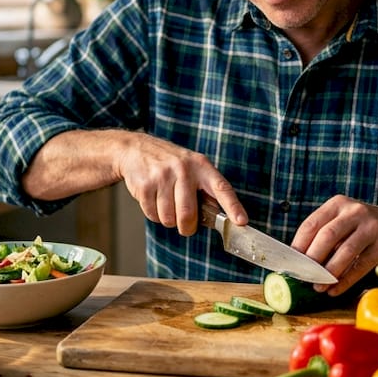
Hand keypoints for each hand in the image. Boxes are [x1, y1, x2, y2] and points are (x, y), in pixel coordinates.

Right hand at [116, 133, 247, 235]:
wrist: (136, 149)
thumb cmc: (170, 164)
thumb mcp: (193, 168)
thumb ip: (206, 190)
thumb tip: (221, 218)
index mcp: (202, 166)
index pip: (221, 188)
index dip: (233, 206)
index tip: (241, 222)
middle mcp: (184, 169)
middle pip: (188, 214)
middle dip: (187, 227)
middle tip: (186, 225)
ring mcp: (163, 176)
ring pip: (168, 219)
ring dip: (168, 220)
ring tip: (166, 203)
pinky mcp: (146, 185)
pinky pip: (153, 215)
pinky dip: (154, 215)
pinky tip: (153, 199)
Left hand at [290, 195, 377, 296]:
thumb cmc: (361, 229)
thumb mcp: (343, 222)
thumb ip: (323, 236)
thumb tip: (297, 263)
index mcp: (338, 204)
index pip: (311, 224)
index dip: (298, 246)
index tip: (291, 264)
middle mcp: (355, 212)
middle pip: (327, 236)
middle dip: (312, 260)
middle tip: (304, 278)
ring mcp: (371, 227)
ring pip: (345, 252)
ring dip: (329, 273)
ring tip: (318, 287)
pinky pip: (361, 266)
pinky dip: (346, 281)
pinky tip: (335, 290)